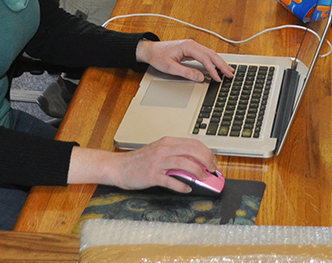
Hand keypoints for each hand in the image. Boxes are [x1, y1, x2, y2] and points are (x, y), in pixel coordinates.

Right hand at [88, 137, 218, 192]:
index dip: (207, 152)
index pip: (194, 143)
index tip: (213, 161)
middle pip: (192, 151)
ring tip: (203, 178)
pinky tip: (187, 189)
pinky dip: (181, 186)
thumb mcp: (159, 151)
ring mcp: (158, 162)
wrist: (118, 167)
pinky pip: (171, 180)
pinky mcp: (152, 175)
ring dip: (197, 172)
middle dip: (206, 161)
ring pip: (184, 164)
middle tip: (212, 170)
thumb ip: (175, 153)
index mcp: (167, 142)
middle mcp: (164, 149)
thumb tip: (195, 162)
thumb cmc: (139, 161)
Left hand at [136, 39, 233, 82]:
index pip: (205, 58)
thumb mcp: (170, 67)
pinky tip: (218, 66)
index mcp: (188, 46)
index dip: (212, 69)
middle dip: (222, 65)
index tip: (218, 78)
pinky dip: (213, 61)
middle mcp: (192, 44)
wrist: (150, 50)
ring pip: (210, 54)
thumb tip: (200, 77)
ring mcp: (193, 46)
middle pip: (211, 54)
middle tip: (230, 74)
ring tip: (228, 71)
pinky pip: (206, 55)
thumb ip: (186, 72)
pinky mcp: (192, 50)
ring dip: (220, 63)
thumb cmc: (158, 56)